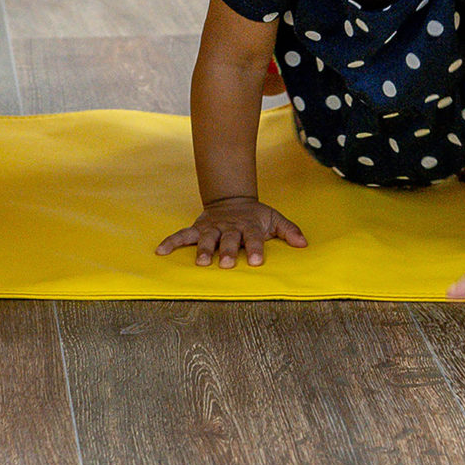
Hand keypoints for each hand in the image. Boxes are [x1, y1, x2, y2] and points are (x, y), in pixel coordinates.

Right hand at [156, 196, 307, 268]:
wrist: (232, 200)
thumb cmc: (256, 216)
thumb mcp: (274, 219)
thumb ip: (288, 231)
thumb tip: (304, 244)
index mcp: (249, 226)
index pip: (254, 237)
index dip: (256, 248)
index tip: (256, 261)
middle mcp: (230, 228)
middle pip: (229, 240)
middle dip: (227, 251)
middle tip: (226, 264)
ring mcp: (212, 228)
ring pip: (206, 238)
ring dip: (202, 249)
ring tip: (200, 263)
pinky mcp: (198, 227)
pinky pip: (182, 235)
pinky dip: (171, 242)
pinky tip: (160, 252)